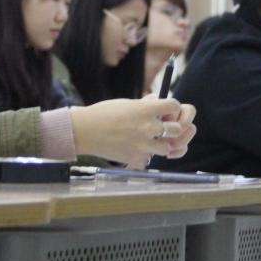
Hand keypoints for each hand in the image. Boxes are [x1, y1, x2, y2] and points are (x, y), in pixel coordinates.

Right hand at [70, 96, 191, 166]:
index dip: (173, 108)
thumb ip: (146, 104)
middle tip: (162, 129)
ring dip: (160, 145)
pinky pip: (148, 159)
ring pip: (166, 148)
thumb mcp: (127, 103)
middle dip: (171, 128)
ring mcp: (143, 144)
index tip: (167, 112)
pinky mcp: (136, 158)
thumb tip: (158, 100)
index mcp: (146, 109)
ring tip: (146, 141)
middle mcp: (148, 126)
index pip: (175, 106)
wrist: (84, 131)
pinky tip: (132, 149)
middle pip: (176, 129)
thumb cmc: (104, 113)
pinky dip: (143, 156)